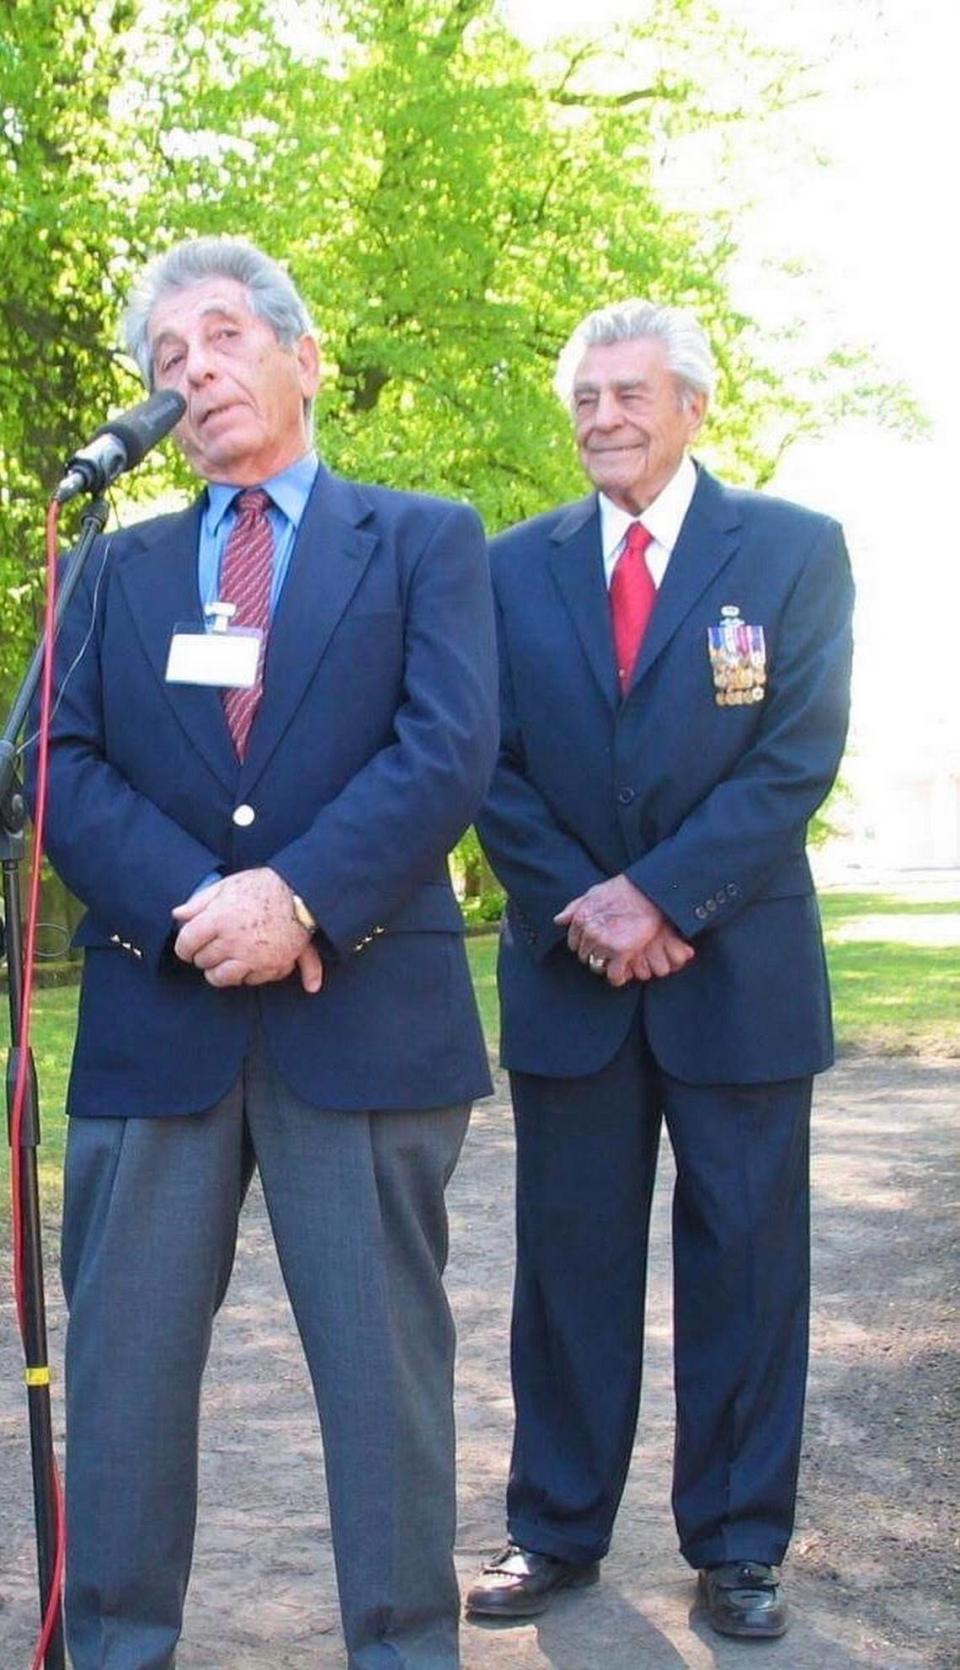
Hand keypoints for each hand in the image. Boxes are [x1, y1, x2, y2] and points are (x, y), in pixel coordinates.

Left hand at [172, 868, 323, 992]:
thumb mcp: (228, 885)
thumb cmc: (263, 886)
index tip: (186, 948)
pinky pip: (250, 980)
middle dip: (202, 957)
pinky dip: (247, 975)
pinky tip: (249, 963)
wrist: (302, 895)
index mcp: (218, 919)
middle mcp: (233, 941)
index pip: (187, 942)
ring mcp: (252, 957)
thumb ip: (200, 901)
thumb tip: (177, 915)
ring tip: (222, 964)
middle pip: (203, 961)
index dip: (182, 948)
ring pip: (222, 978)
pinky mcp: (271, 966)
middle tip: (208, 949)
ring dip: (218, 973)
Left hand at [555, 874, 693, 986]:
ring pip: (597, 966)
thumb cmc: (622, 890)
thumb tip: (559, 920)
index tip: (595, 944)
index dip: (585, 944)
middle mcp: (589, 933)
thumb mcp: (593, 893)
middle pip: (584, 956)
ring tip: (615, 960)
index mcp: (581, 919)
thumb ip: (575, 908)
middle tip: (608, 951)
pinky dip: (617, 977)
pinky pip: (614, 975)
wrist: (647, 892)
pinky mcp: (622, 952)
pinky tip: (620, 975)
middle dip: (594, 954)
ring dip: (605, 965)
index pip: (574, 943)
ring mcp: (604, 943)